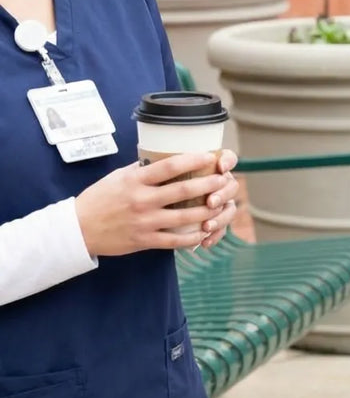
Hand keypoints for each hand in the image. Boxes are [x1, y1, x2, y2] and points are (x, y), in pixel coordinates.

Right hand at [75, 149, 239, 256]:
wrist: (77, 229)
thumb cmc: (100, 198)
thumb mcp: (119, 177)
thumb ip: (142, 169)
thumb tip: (166, 157)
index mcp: (136, 180)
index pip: (170, 166)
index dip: (194, 160)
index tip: (210, 157)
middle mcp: (142, 200)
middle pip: (184, 190)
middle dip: (209, 184)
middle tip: (224, 180)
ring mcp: (144, 221)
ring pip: (184, 216)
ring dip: (207, 211)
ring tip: (221, 204)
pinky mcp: (144, 240)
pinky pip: (174, 240)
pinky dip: (192, 237)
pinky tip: (204, 231)